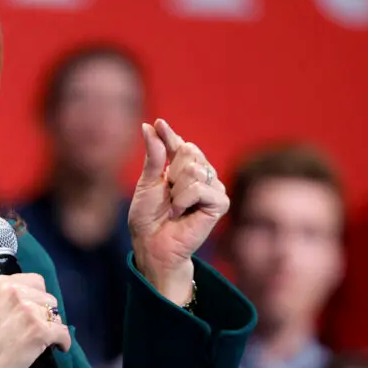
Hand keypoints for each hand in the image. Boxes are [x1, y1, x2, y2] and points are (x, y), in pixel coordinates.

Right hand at [0, 274, 71, 367]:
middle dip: (44, 312)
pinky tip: (59, 347)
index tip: (33, 309)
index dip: (36, 297)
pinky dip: (63, 342)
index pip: (35, 281)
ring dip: (52, 327)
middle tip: (36, 327)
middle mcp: (17, 292)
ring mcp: (30, 311)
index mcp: (1, 284)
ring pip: (56, 315)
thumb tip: (22, 304)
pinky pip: (63, 333)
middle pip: (48, 298)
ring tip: (44, 339)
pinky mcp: (41, 331)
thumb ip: (4, 301)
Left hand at [128, 119, 228, 303]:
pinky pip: (200, 187)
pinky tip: (182, 213)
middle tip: (167, 195)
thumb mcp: (147, 182)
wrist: (152, 244)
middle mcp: (202, 174)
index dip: (169, 134)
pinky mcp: (220, 202)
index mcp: (184, 168)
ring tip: (174, 207)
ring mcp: (214, 187)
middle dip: (170, 173)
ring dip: (176, 190)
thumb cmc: (148, 217)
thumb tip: (150, 125)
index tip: (158, 123)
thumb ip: (154, 155)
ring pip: (194, 169)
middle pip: (189, 151)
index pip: (180, 143)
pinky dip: (184, 200)